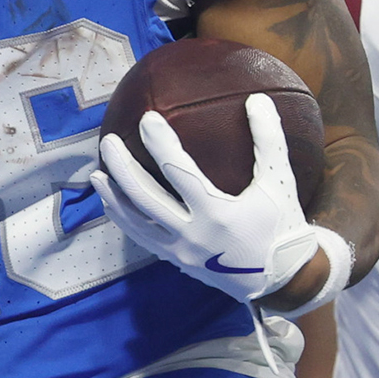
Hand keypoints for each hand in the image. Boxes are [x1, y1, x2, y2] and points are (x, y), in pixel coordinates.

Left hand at [93, 95, 338, 306]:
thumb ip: (269, 140)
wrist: (281, 278)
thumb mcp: (279, 182)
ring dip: (114, 196)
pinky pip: (142, 238)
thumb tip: (257, 100)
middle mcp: (192, 235)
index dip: (159, 144)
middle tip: (108, 141)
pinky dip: (124, 219)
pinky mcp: (176, 261)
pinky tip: (112, 203)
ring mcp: (180, 252)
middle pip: (144, 199)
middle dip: (122, 168)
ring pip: (136, 223)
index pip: (178, 172)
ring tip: (97, 173)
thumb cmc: (281, 225)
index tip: (147, 119)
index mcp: (216, 214)